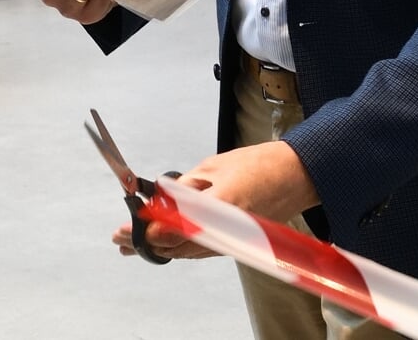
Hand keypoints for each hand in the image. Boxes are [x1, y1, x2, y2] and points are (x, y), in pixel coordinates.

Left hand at [113, 141, 319, 260]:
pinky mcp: (235, 241)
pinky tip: (164, 242)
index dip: (147, 232)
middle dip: (145, 243)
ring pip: (186, 251)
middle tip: (120, 238)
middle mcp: (224, 230)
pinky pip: (201, 249)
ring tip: (132, 244)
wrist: (297, 176)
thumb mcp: (214, 166)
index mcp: (219, 207)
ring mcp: (231, 239)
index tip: (126, 230)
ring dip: (159, 247)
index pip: (174, 229)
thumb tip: (160, 199)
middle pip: (176, 246)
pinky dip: (179, 246)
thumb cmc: (260, 165)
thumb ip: (185, 186)